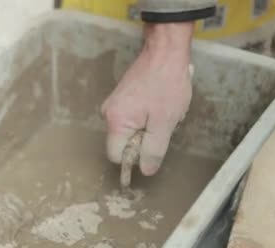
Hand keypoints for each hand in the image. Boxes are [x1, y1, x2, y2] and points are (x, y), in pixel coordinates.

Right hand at [102, 22, 193, 175]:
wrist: (165, 50)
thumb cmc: (166, 84)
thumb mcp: (165, 122)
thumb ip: (154, 150)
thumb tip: (145, 171)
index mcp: (115, 121)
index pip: (116, 156)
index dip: (134, 157)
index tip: (153, 146)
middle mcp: (108, 113)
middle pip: (123, 143)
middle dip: (144, 139)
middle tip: (162, 123)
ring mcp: (113, 104)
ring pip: (129, 130)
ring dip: (148, 127)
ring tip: (163, 110)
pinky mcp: (121, 97)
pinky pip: (131, 118)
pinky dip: (147, 116)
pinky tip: (160, 103)